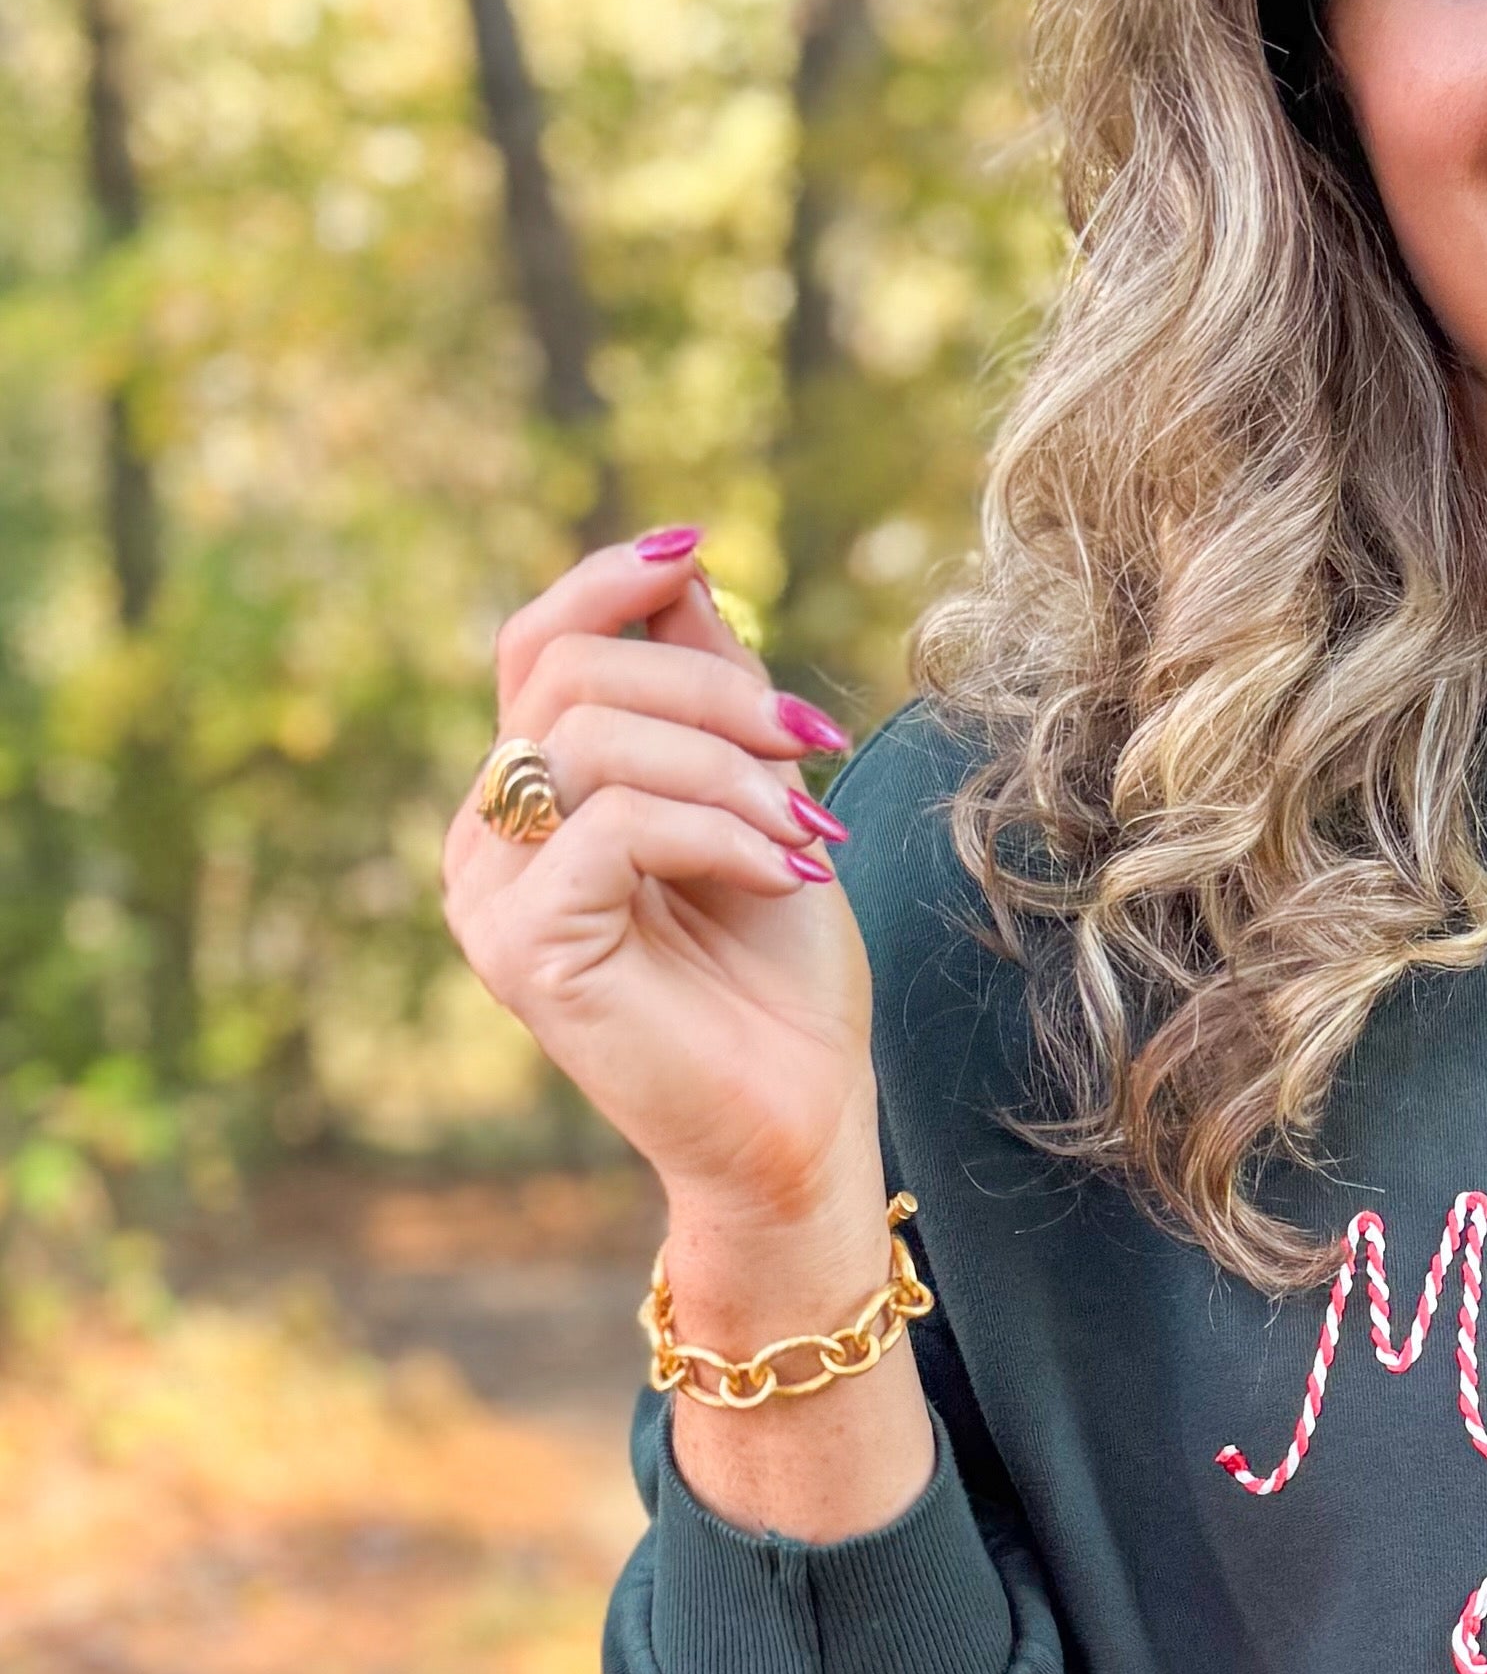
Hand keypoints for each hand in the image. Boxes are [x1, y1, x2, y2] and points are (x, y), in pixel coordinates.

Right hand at [442, 530, 872, 1227]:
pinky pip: (610, 825)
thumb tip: (683, 565)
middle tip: (813, 742)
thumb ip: (708, 696)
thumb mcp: (756, 801)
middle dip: (709, 684)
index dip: (609, 581)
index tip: (700, 548)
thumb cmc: (780, 979)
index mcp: (532, 798)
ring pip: (591, 741)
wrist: (797, 1125)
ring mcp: (490, 896)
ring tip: (809, 835)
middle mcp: (487, 840)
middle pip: (566, 673)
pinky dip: (715, 832)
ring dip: (728, 768)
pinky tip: (783, 875)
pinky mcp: (522, 948)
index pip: (535, 645)